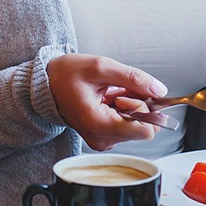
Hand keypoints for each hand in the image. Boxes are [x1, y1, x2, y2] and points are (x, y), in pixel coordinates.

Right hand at [46, 54, 167, 150]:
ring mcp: (102, 139)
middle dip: (137, 104)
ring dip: (130, 104)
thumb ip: (133, 78)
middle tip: (117, 90)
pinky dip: (124, 108)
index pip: (145, 131)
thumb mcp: (100, 67)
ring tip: (109, 92)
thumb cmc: (66, 75)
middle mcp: (102, 138)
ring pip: (137, 124)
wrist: (47, 84)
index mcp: (98, 124)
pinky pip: (127, 124)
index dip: (146, 108)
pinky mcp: (104, 136)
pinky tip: (108, 98)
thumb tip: (159, 90)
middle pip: (143, 127)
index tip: (130, 93)